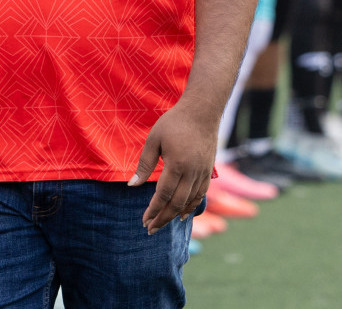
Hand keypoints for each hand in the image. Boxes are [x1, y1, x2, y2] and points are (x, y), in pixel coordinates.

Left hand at [130, 103, 217, 234]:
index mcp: (177, 164)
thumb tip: (133, 185)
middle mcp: (192, 172)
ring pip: (190, 202)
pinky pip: (200, 194)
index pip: (163, 195)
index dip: (153, 210)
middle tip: (150, 230)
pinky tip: (183, 214)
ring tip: (162, 223)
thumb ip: (145, 164)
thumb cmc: (174, 123)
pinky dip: (192, 206)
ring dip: (176, 215)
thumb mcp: (154, 140)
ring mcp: (203, 173)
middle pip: (177, 204)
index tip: (144, 221)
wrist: (202, 112)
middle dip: (163, 218)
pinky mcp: (209, 171)